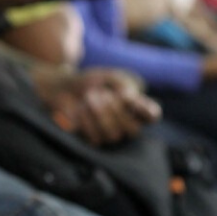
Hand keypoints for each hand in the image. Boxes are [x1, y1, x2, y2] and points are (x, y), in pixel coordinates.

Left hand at [37, 69, 161, 145]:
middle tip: (103, 94)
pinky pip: (95, 138)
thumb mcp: (108, 76)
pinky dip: (86, 122)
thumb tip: (130, 97)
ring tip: (89, 97)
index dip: (146, 111)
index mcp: (135, 107)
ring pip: (113, 135)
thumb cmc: (91, 81)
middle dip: (117, 112)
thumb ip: (122, 83)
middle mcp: (126, 123)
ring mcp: (110, 133)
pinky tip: (80, 109)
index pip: (151, 116)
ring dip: (100, 114)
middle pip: (133, 130)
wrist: (65, 88)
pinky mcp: (93, 139)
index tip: (130, 97)